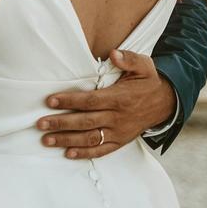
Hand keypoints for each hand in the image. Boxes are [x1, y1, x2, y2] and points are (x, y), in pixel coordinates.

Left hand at [37, 49, 176, 159]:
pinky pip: (102, 150)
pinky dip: (85, 154)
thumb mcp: (144, 66)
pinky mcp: (121, 141)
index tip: (50, 100)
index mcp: (120, 98)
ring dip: (67, 140)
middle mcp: (118, 117)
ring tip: (46, 140)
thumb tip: (113, 54)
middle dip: (61, 123)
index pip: (90, 101)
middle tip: (41, 124)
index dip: (70, 101)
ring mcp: (119, 132)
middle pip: (86, 122)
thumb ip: (129, 59)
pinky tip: (68, 154)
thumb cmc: (148, 82)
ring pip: (91, 138)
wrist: (166, 103)